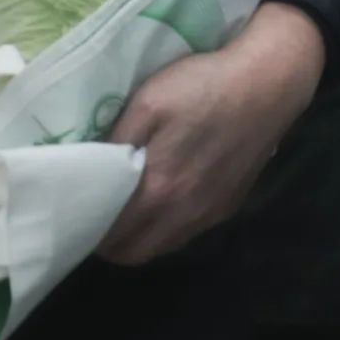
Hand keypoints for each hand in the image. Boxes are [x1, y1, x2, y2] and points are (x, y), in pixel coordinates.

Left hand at [99, 2, 324, 265]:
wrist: (267, 85)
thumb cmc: (201, 88)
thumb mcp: (147, 104)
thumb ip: (117, 143)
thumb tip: (90, 171)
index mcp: (159, 192)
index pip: (112, 237)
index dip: (87, 228)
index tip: (73, 209)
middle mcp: (185, 216)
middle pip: (135, 254)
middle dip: (109, 241)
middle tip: (93, 208)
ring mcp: (210, 215)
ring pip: (162, 246)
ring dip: (138, 236)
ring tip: (123, 204)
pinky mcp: (228, 206)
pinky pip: (186, 232)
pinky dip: (165, 226)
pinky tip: (162, 195)